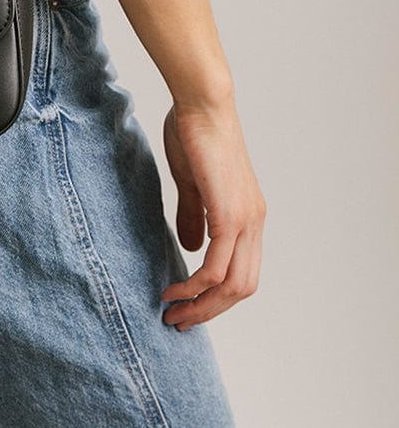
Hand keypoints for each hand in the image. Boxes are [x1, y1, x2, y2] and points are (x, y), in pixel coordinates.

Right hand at [159, 97, 267, 329]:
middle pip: (241, 288)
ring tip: (172, 313)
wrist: (203, 106)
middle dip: (209, 311)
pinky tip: (175, 289)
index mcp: (248, 216)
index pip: (242, 272)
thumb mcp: (192, 184)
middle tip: (178, 322)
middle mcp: (254, 222)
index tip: (187, 306)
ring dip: (202, 305)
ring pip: (232, 283)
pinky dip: (196, 285)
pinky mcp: (229, 214)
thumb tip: (189, 248)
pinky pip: (217, 265)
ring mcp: (245, 219)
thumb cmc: (195, 135)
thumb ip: (193, 216)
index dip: (217, 296)